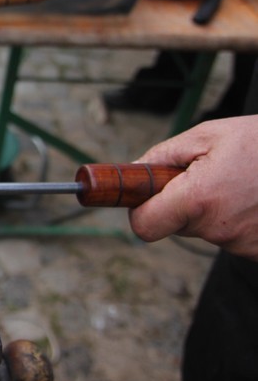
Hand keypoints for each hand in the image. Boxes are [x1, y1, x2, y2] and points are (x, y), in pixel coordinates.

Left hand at [129, 115, 257, 260]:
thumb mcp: (209, 135)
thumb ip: (163, 155)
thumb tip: (135, 172)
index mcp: (199, 199)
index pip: (144, 226)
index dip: (141, 210)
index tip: (146, 197)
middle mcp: (219, 229)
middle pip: (176, 225)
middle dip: (183, 202)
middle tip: (211, 174)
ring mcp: (243, 245)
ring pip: (208, 229)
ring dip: (216, 209)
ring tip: (244, 182)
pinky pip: (235, 236)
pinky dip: (241, 219)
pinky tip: (257, 198)